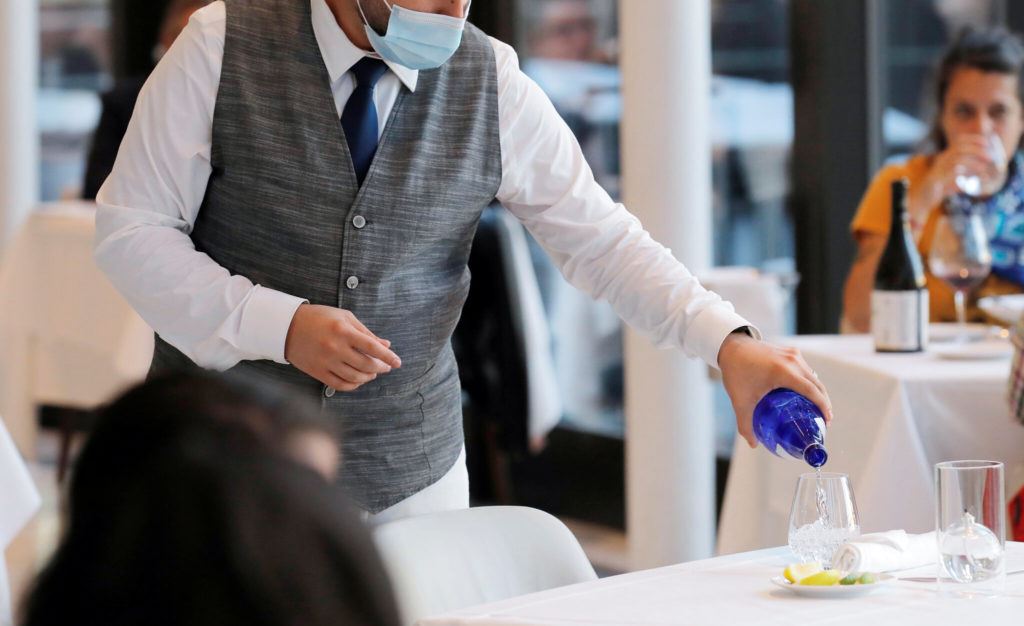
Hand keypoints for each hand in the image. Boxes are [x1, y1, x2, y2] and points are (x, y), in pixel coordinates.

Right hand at [284, 304, 401, 391]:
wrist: (287, 326)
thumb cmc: (320, 318)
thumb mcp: (344, 317)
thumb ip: (366, 332)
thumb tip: (386, 345)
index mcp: (343, 331)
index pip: (372, 347)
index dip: (388, 356)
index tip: (398, 362)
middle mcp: (335, 348)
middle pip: (366, 365)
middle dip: (381, 368)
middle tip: (386, 366)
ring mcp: (325, 362)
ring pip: (355, 378)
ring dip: (368, 377)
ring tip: (373, 373)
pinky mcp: (317, 372)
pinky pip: (340, 385)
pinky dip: (353, 385)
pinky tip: (359, 379)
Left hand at [717, 332, 832, 448]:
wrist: (730, 346)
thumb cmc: (736, 372)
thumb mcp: (740, 400)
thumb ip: (746, 424)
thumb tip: (753, 444)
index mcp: (784, 372)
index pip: (812, 391)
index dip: (823, 407)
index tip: (827, 421)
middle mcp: (793, 361)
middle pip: (817, 384)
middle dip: (824, 402)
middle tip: (823, 420)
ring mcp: (793, 354)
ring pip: (812, 376)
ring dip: (817, 391)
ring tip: (816, 408)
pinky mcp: (790, 352)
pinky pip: (805, 369)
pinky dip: (809, 382)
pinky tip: (805, 394)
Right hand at [913, 134, 998, 212]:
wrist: (920, 200)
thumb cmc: (937, 190)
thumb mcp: (954, 179)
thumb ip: (966, 174)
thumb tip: (984, 174)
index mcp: (945, 157)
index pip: (960, 142)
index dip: (974, 140)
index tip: (987, 143)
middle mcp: (941, 160)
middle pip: (960, 148)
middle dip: (977, 150)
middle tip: (990, 157)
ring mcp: (938, 170)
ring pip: (957, 160)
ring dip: (973, 163)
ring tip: (984, 169)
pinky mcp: (936, 180)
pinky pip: (953, 175)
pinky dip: (966, 176)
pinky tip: (975, 180)